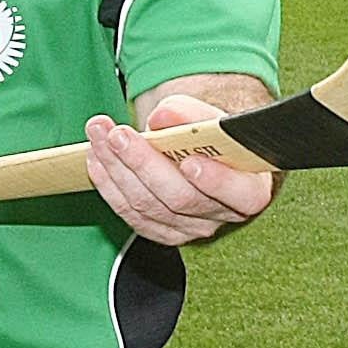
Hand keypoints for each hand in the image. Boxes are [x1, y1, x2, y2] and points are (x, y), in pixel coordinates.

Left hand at [88, 94, 274, 247]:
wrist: (206, 154)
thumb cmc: (215, 137)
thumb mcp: (211, 118)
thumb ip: (190, 115)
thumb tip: (161, 118)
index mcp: (250, 188)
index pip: (241, 194)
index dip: (216, 181)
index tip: (190, 161)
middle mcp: (223, 214)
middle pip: (181, 198)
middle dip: (144, 163)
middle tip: (118, 135)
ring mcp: (192, 228)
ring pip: (148, 206)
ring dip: (117, 168)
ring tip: (99, 136)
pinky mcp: (164, 232)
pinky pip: (131, 216)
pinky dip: (109, 187)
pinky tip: (96, 161)